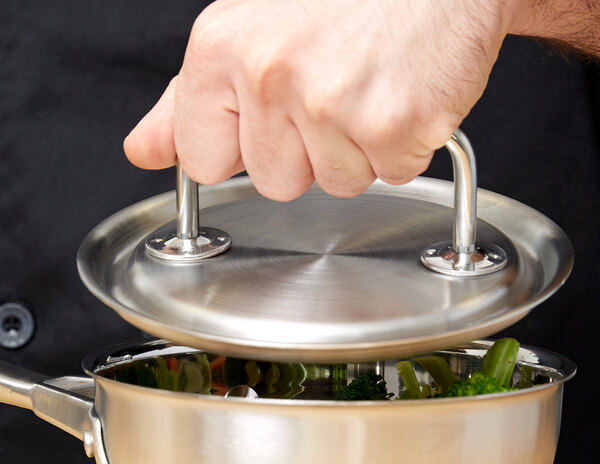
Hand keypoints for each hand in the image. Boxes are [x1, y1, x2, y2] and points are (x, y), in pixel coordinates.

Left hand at [124, 0, 519, 200]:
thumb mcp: (246, 33)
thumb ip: (185, 104)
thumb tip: (145, 151)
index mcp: (221, 50)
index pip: (204, 160)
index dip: (243, 148)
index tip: (272, 116)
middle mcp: (270, 75)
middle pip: (273, 182)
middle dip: (306, 152)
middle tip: (334, 89)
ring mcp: (331, 104)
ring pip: (333, 185)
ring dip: (356, 150)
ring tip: (370, 87)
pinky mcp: (390, 126)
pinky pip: (388, 175)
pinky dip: (402, 146)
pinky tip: (404, 93)